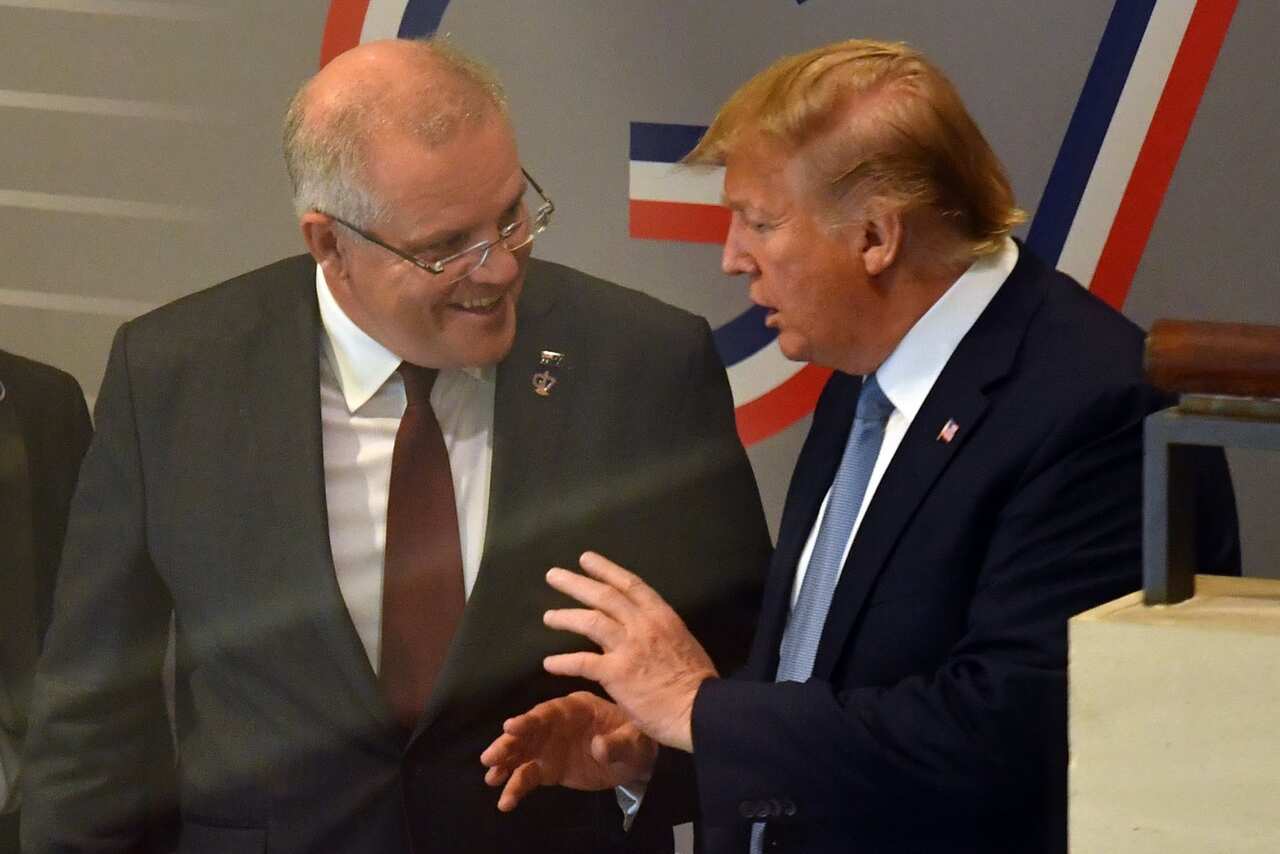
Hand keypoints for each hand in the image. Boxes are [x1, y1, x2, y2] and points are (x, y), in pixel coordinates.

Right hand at [480, 691, 656, 811]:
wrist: (636, 761)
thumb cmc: (636, 740)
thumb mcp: (634, 739)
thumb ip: (617, 743)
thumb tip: (599, 747)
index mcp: (575, 708)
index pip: (548, 711)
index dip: (529, 719)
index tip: (510, 726)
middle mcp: (556, 725)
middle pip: (527, 732)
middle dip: (509, 743)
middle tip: (490, 757)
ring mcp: (550, 747)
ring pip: (522, 754)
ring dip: (505, 765)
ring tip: (491, 778)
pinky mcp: (549, 769)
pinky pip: (529, 777)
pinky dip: (516, 788)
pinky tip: (506, 801)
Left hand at [542, 551, 717, 751]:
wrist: (701, 710)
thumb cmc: (696, 682)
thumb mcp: (682, 642)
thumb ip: (659, 633)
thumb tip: (646, 632)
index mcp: (662, 615)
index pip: (630, 584)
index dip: (606, 569)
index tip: (586, 559)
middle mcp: (643, 624)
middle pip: (604, 596)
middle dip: (576, 583)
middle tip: (553, 575)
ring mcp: (628, 647)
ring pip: (590, 621)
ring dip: (565, 617)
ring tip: (548, 617)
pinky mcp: (616, 673)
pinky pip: (581, 662)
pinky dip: (562, 662)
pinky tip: (549, 663)